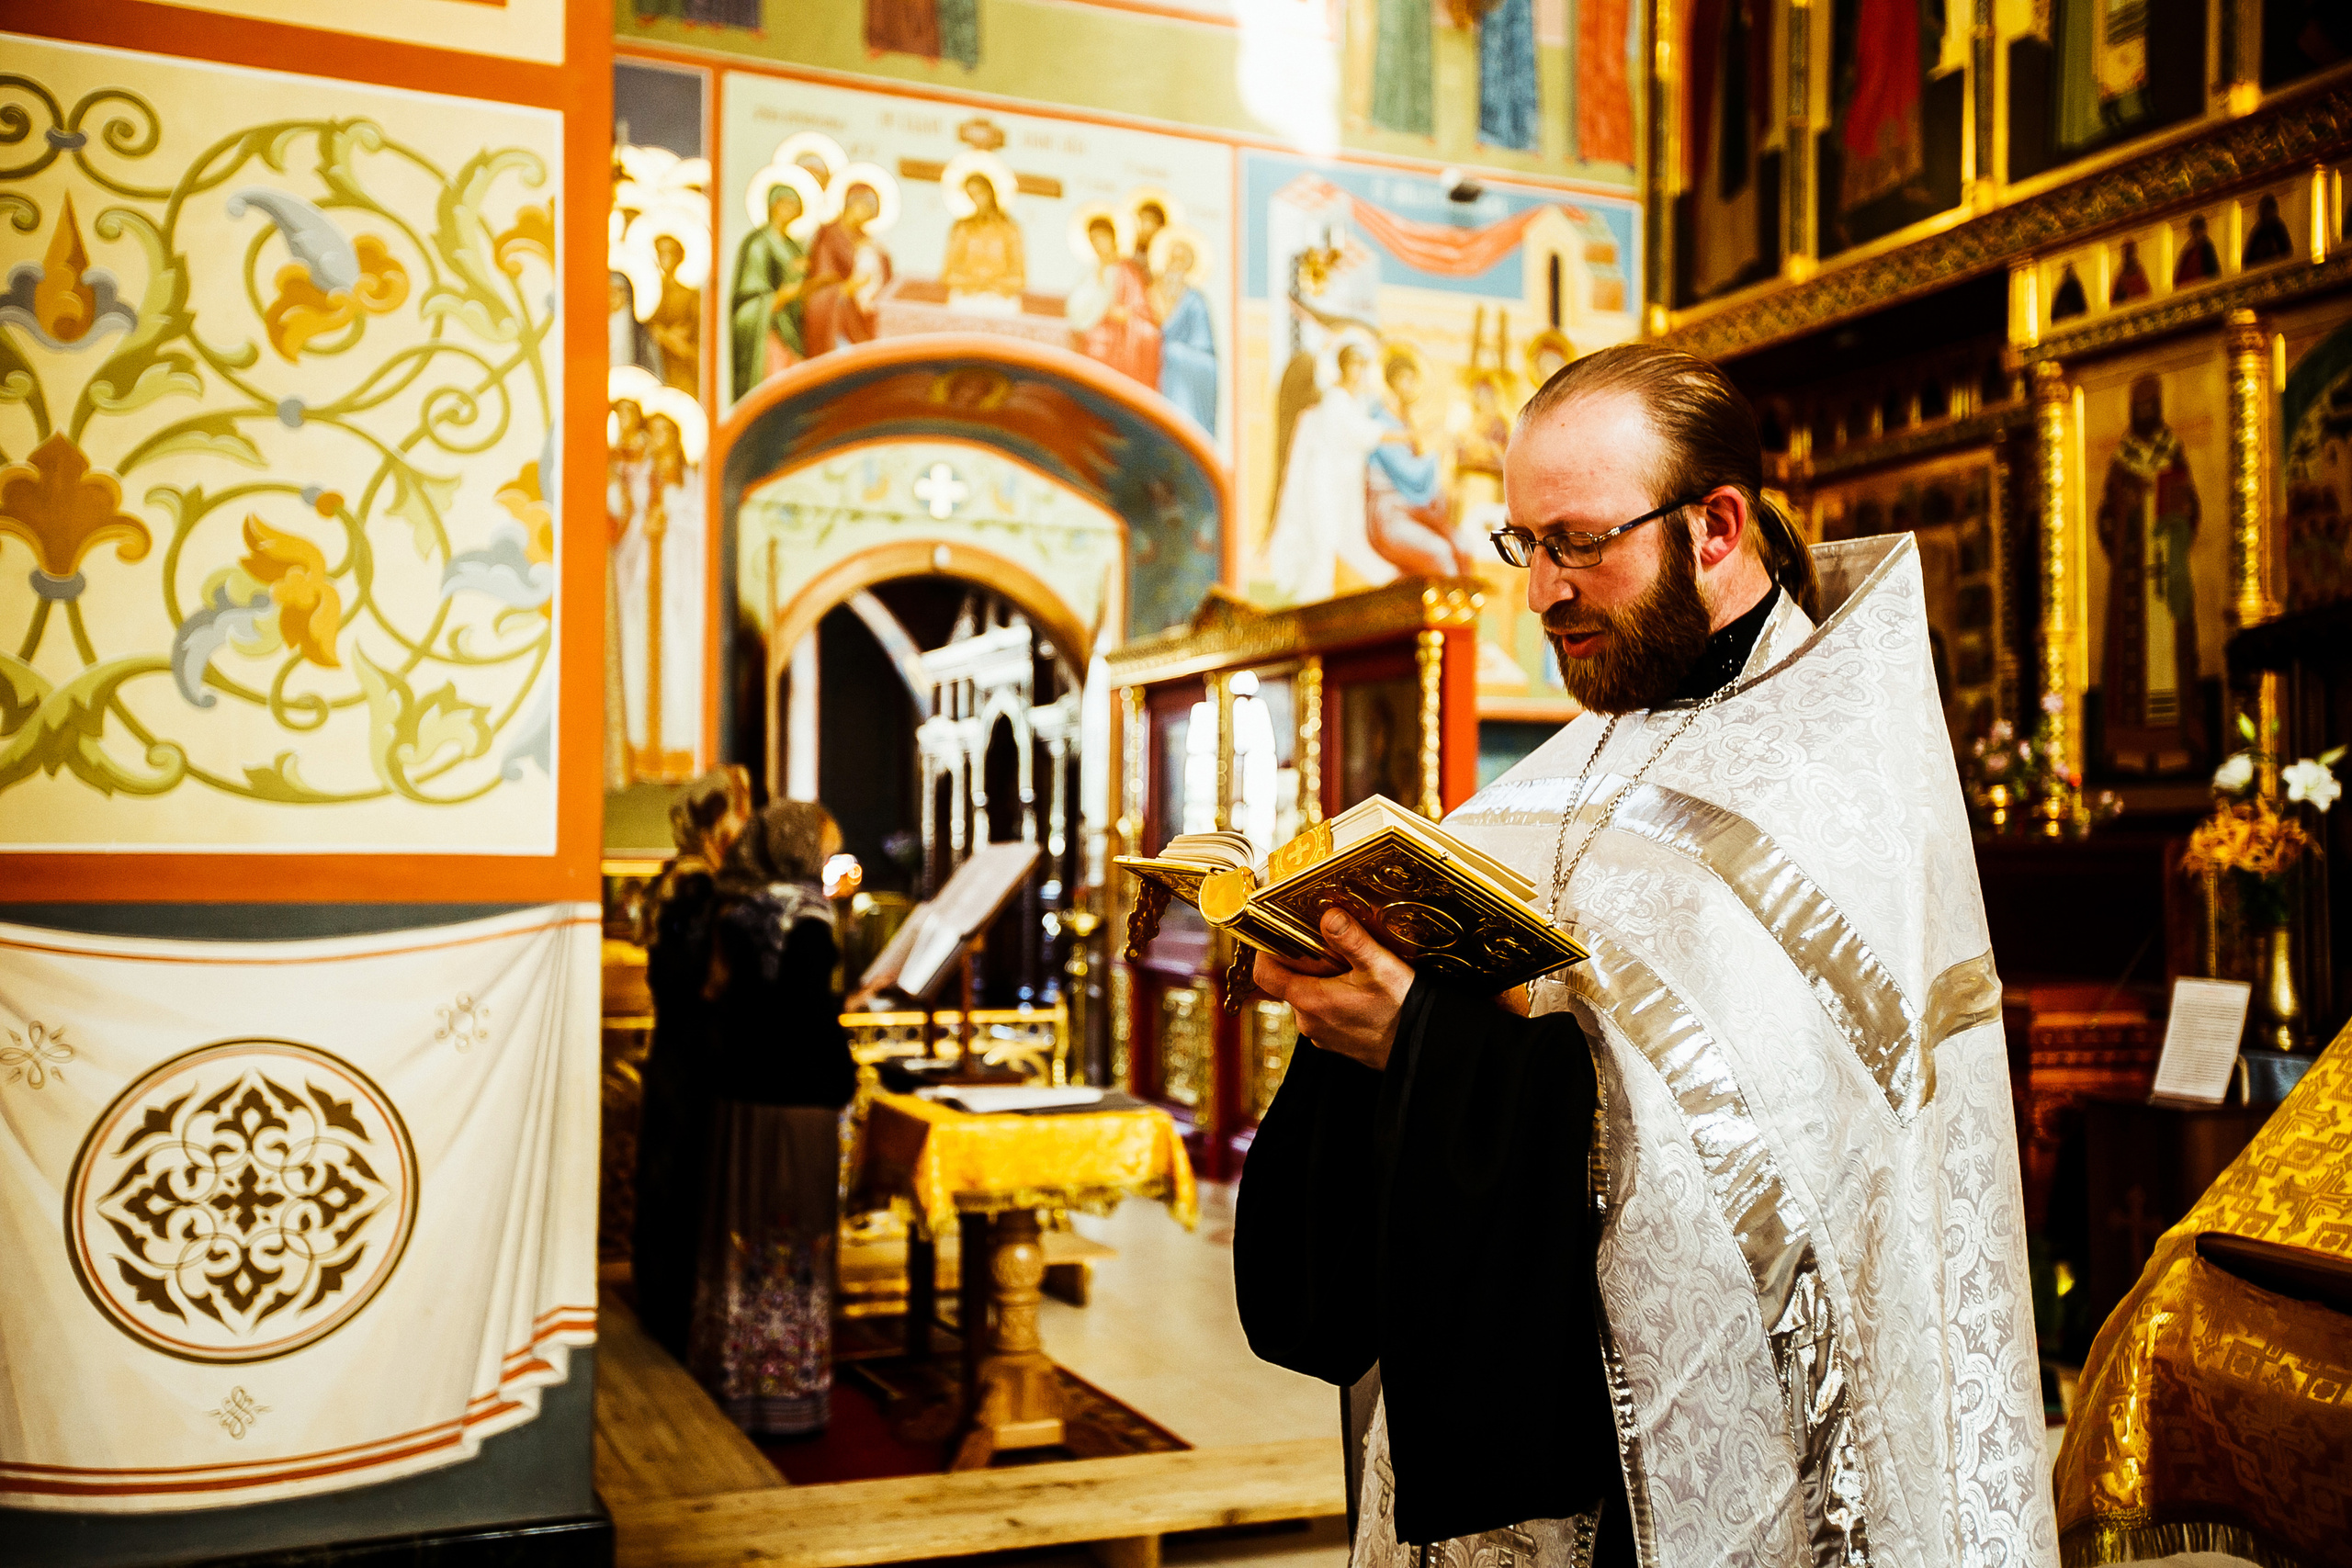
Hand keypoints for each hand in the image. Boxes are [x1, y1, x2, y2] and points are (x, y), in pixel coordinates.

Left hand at [1251, 908, 1413, 1070]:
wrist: (1425, 1049)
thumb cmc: (1403, 1010)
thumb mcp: (1380, 967)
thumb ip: (1351, 940)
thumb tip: (1328, 916)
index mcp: (1311, 1002)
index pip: (1266, 974)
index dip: (1267, 950)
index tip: (1277, 932)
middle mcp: (1309, 1022)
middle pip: (1288, 983)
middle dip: (1301, 961)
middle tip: (1325, 942)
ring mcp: (1322, 1034)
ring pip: (1307, 997)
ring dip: (1319, 979)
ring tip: (1347, 964)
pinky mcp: (1337, 1041)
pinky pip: (1323, 1012)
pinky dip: (1332, 997)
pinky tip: (1358, 987)